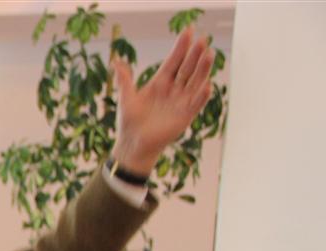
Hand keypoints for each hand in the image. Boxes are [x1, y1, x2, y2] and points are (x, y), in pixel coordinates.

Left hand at [111, 26, 213, 175]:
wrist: (133, 144)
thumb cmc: (129, 122)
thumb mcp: (126, 98)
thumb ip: (124, 80)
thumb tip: (116, 62)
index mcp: (160, 83)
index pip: (173, 61)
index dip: (180, 47)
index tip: (188, 32)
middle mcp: (173, 90)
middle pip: (187, 68)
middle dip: (194, 54)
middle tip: (202, 39)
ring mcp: (180, 102)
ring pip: (195, 82)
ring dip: (202, 69)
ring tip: (209, 54)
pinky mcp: (185, 116)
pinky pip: (196, 104)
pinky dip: (201, 96)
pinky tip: (206, 85)